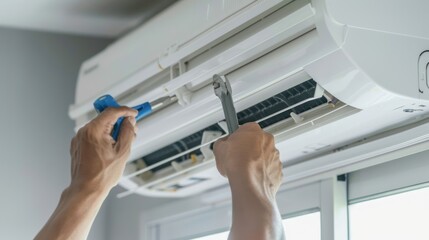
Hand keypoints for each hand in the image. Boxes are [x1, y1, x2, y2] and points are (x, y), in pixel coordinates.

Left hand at [69, 107, 137, 193]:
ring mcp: (79, 138)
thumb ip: (127, 132)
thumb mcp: (122, 151)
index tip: (134, 113)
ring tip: (121, 144)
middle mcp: (84, 132)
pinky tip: (111, 148)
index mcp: (94, 130)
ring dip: (112, 131)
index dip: (126, 111)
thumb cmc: (102, 175)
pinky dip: (103, 137)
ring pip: (99, 127)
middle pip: (105, 118)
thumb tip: (129, 122)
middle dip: (119, 122)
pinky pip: (93, 135)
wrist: (87, 189)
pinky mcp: (78, 145)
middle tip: (131, 128)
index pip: (112, 111)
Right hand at [213, 123, 284, 239]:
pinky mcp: (278, 170)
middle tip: (236, 158)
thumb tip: (222, 144)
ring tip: (243, 171)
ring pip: (264, 156)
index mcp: (253, 130)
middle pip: (256, 142)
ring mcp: (275, 155)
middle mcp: (268, 140)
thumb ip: (222, 142)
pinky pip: (269, 170)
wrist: (248, 183)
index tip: (233, 143)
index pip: (245, 129)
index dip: (237, 138)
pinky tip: (251, 178)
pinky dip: (262, 173)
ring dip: (256, 162)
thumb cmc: (236, 165)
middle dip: (248, 149)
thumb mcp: (219, 148)